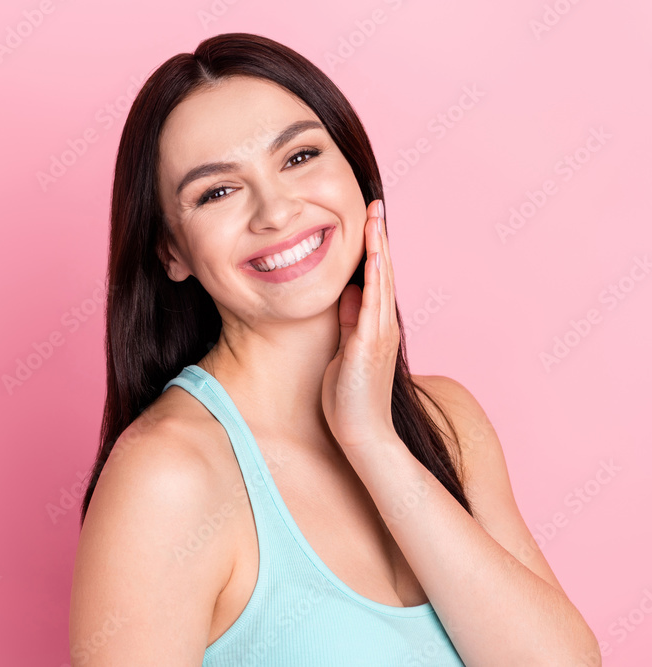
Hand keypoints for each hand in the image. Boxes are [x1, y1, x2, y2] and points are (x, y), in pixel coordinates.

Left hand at [321, 199, 400, 451]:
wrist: (361, 434)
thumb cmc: (349, 399)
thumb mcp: (345, 351)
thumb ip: (349, 322)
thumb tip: (346, 294)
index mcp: (375, 326)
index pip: (375, 279)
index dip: (373, 249)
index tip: (369, 221)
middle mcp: (382, 326)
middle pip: (382, 272)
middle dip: (378, 238)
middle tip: (375, 206)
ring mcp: (379, 334)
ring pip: (381, 281)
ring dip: (378, 248)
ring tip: (375, 217)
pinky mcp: (369, 344)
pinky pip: (372, 304)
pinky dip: (374, 278)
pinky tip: (373, 256)